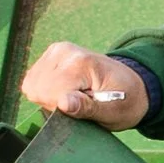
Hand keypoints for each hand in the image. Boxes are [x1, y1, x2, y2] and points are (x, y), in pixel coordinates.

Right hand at [21, 42, 148, 129]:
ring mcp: (55, 50)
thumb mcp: (113, 111)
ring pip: (32, 85)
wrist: (132, 85)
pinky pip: (33, 81)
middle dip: (55, 103)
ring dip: (50, 97)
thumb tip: (63, 103)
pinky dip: (46, 91)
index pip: (50, 92)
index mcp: (82, 62)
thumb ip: (87, 108)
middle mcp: (64, 51)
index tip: (84, 107)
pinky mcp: (50, 55)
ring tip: (76, 96)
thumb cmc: (124, 101)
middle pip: (37, 88)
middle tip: (81, 103)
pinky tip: (66, 91)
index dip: (62, 108)